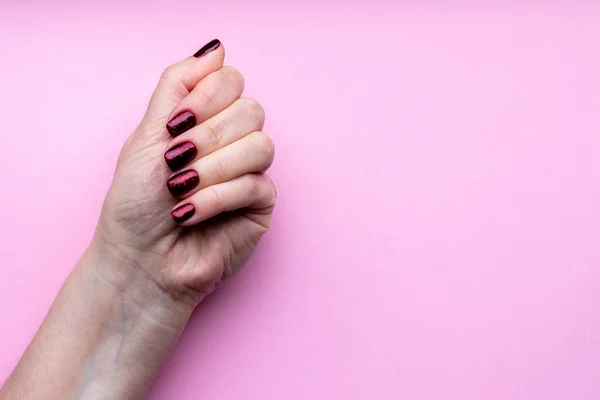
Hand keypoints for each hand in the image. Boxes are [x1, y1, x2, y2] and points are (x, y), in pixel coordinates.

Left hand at [93, 40, 275, 307]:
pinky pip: (256, 184)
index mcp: (207, 121)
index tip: (176, 124)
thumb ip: (178, 86)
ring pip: (261, 145)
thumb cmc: (136, 204)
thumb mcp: (147, 134)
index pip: (232, 81)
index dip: (208, 96)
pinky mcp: (260, 206)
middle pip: (251, 110)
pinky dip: (217, 197)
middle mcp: (233, 143)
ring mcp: (250, 173)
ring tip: (182, 189)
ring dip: (213, 168)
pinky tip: (191, 212)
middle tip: (176, 160)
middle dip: (208, 136)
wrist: (139, 261)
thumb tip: (215, 48)